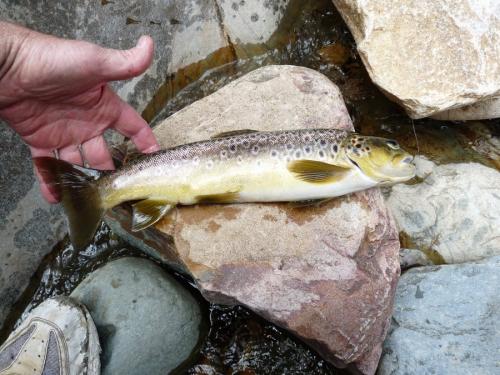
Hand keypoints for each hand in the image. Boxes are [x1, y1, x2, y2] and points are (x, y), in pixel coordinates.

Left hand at [0, 22, 159, 202]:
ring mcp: (65, 133)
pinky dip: (52, 181)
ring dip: (85, 181)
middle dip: (113, 172)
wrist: (7, 66)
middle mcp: (88, 122)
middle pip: (106, 153)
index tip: (154, 157)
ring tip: (92, 200)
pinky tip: (57, 197)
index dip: (144, 141)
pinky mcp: (41, 140)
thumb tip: (149, 46)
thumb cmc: (52, 59)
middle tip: (120, 191)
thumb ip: (125, 62)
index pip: (132, 126)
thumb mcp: (95, 62)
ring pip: (80, 163)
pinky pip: (49, 165)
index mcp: (104, 106)